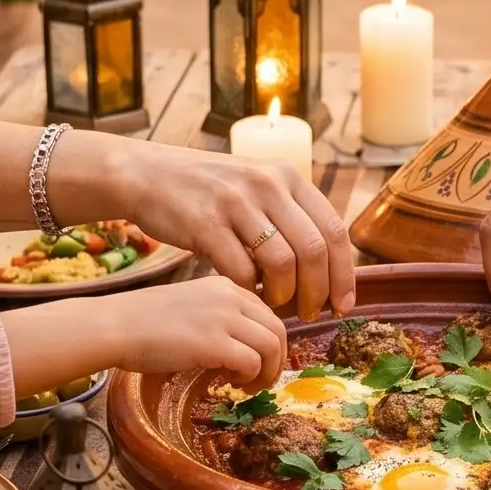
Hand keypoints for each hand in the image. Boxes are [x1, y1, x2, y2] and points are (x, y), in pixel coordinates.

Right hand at [95, 144, 353, 319]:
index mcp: (287, 177)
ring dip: (283, 295)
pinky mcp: (205, 224)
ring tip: (275, 306)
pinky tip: (244, 294)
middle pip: (314, 250)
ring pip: (282, 263)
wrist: (147, 174)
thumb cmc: (206, 191)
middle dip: (318, 292)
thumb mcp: (255, 187)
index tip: (343, 303)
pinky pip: (240, 269)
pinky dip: (248, 289)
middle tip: (311, 315)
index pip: (333, 230)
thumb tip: (324, 265)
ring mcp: (236, 203)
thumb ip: (289, 215)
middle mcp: (267, 185)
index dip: (344, 273)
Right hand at [96, 277, 288, 383]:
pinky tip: (231, 384)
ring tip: (247, 386)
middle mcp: (229, 297)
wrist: (114, 326)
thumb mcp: (190, 306)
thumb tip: (240, 345)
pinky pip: (252, 363)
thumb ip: (217, 317)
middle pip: (277, 329)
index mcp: (224, 286)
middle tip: (260, 380)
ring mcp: (223, 318)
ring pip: (271, 347)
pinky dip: (249, 378)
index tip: (258, 361)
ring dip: (267, 372)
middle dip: (276, 360)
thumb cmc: (142, 321)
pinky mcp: (213, 343)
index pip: (267, 313)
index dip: (269, 342)